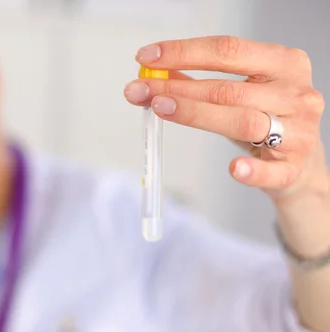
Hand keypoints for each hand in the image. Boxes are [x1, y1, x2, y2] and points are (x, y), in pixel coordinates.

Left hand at [124, 36, 328, 202]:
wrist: (302, 164)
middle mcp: (295, 94)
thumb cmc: (267, 120)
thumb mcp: (241, 93)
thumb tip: (154, 71)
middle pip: (227, 89)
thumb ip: (201, 81)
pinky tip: (232, 168)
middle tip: (139, 89)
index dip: (184, 52)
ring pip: (242, 122)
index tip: (147, 56)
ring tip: (158, 109)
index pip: (228, 50)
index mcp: (283, 64)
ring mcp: (298, 132)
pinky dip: (250, 170)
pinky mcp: (293, 169)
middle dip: (176, 87)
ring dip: (195, 114)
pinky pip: (269, 171)